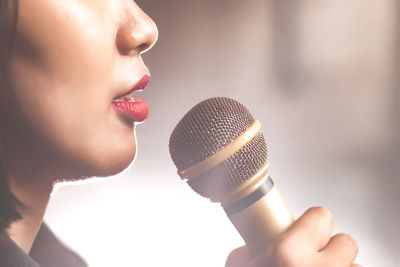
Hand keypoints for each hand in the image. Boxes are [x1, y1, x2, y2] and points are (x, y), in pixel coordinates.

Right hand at [225, 207, 359, 266]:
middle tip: (313, 257)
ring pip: (354, 264)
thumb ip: (246, 252)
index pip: (320, 216)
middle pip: (345, 241)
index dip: (312, 223)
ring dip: (340, 266)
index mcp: (288, 256)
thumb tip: (251, 247)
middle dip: (330, 248)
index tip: (306, 229)